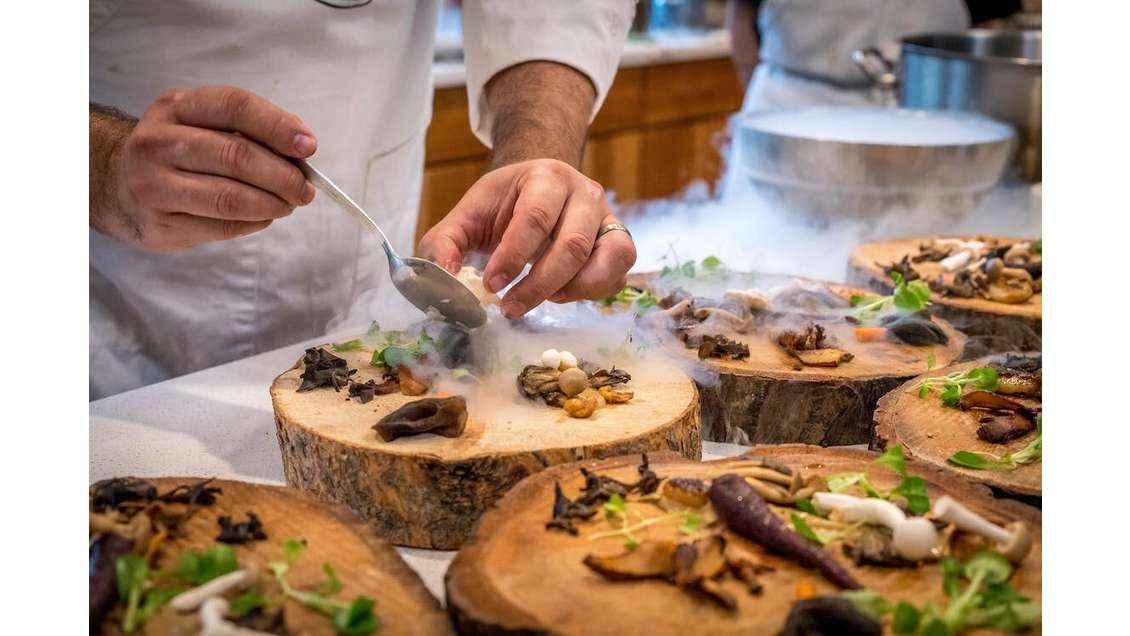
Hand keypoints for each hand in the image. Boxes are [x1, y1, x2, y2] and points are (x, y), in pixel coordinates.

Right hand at [104, 86, 316, 252]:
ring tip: (289, 204)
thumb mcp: (202, 124)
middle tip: (305, 188)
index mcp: (175, 107)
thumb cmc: (177, 152)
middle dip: (283, 175)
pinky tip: (263, 216)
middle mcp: (157, 143)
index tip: (308, 146)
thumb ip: (247, 129)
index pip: (234, 107)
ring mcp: (153, 186)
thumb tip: (300, 147)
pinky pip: (221, 226)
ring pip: (229, 198)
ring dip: (272, 204)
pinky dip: (254, 223)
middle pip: (236, 156)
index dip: (277, 126)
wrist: (118, 186)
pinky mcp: (159, 224)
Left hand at [418, 159, 635, 318]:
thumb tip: (443, 278)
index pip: (534, 218)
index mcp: (546, 177)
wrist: (540, 189)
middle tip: (510, 308)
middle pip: (572, 245)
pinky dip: (592, 292)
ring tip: (542, 300)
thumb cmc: (503, 205)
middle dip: (539, 285)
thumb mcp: (467, 215)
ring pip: (607, 260)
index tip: (491, 285)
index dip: (513, 256)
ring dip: (572, 290)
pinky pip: (618, 274)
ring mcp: (608, 217)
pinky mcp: (619, 242)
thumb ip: (445, 244)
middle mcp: (584, 193)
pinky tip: (561, 294)